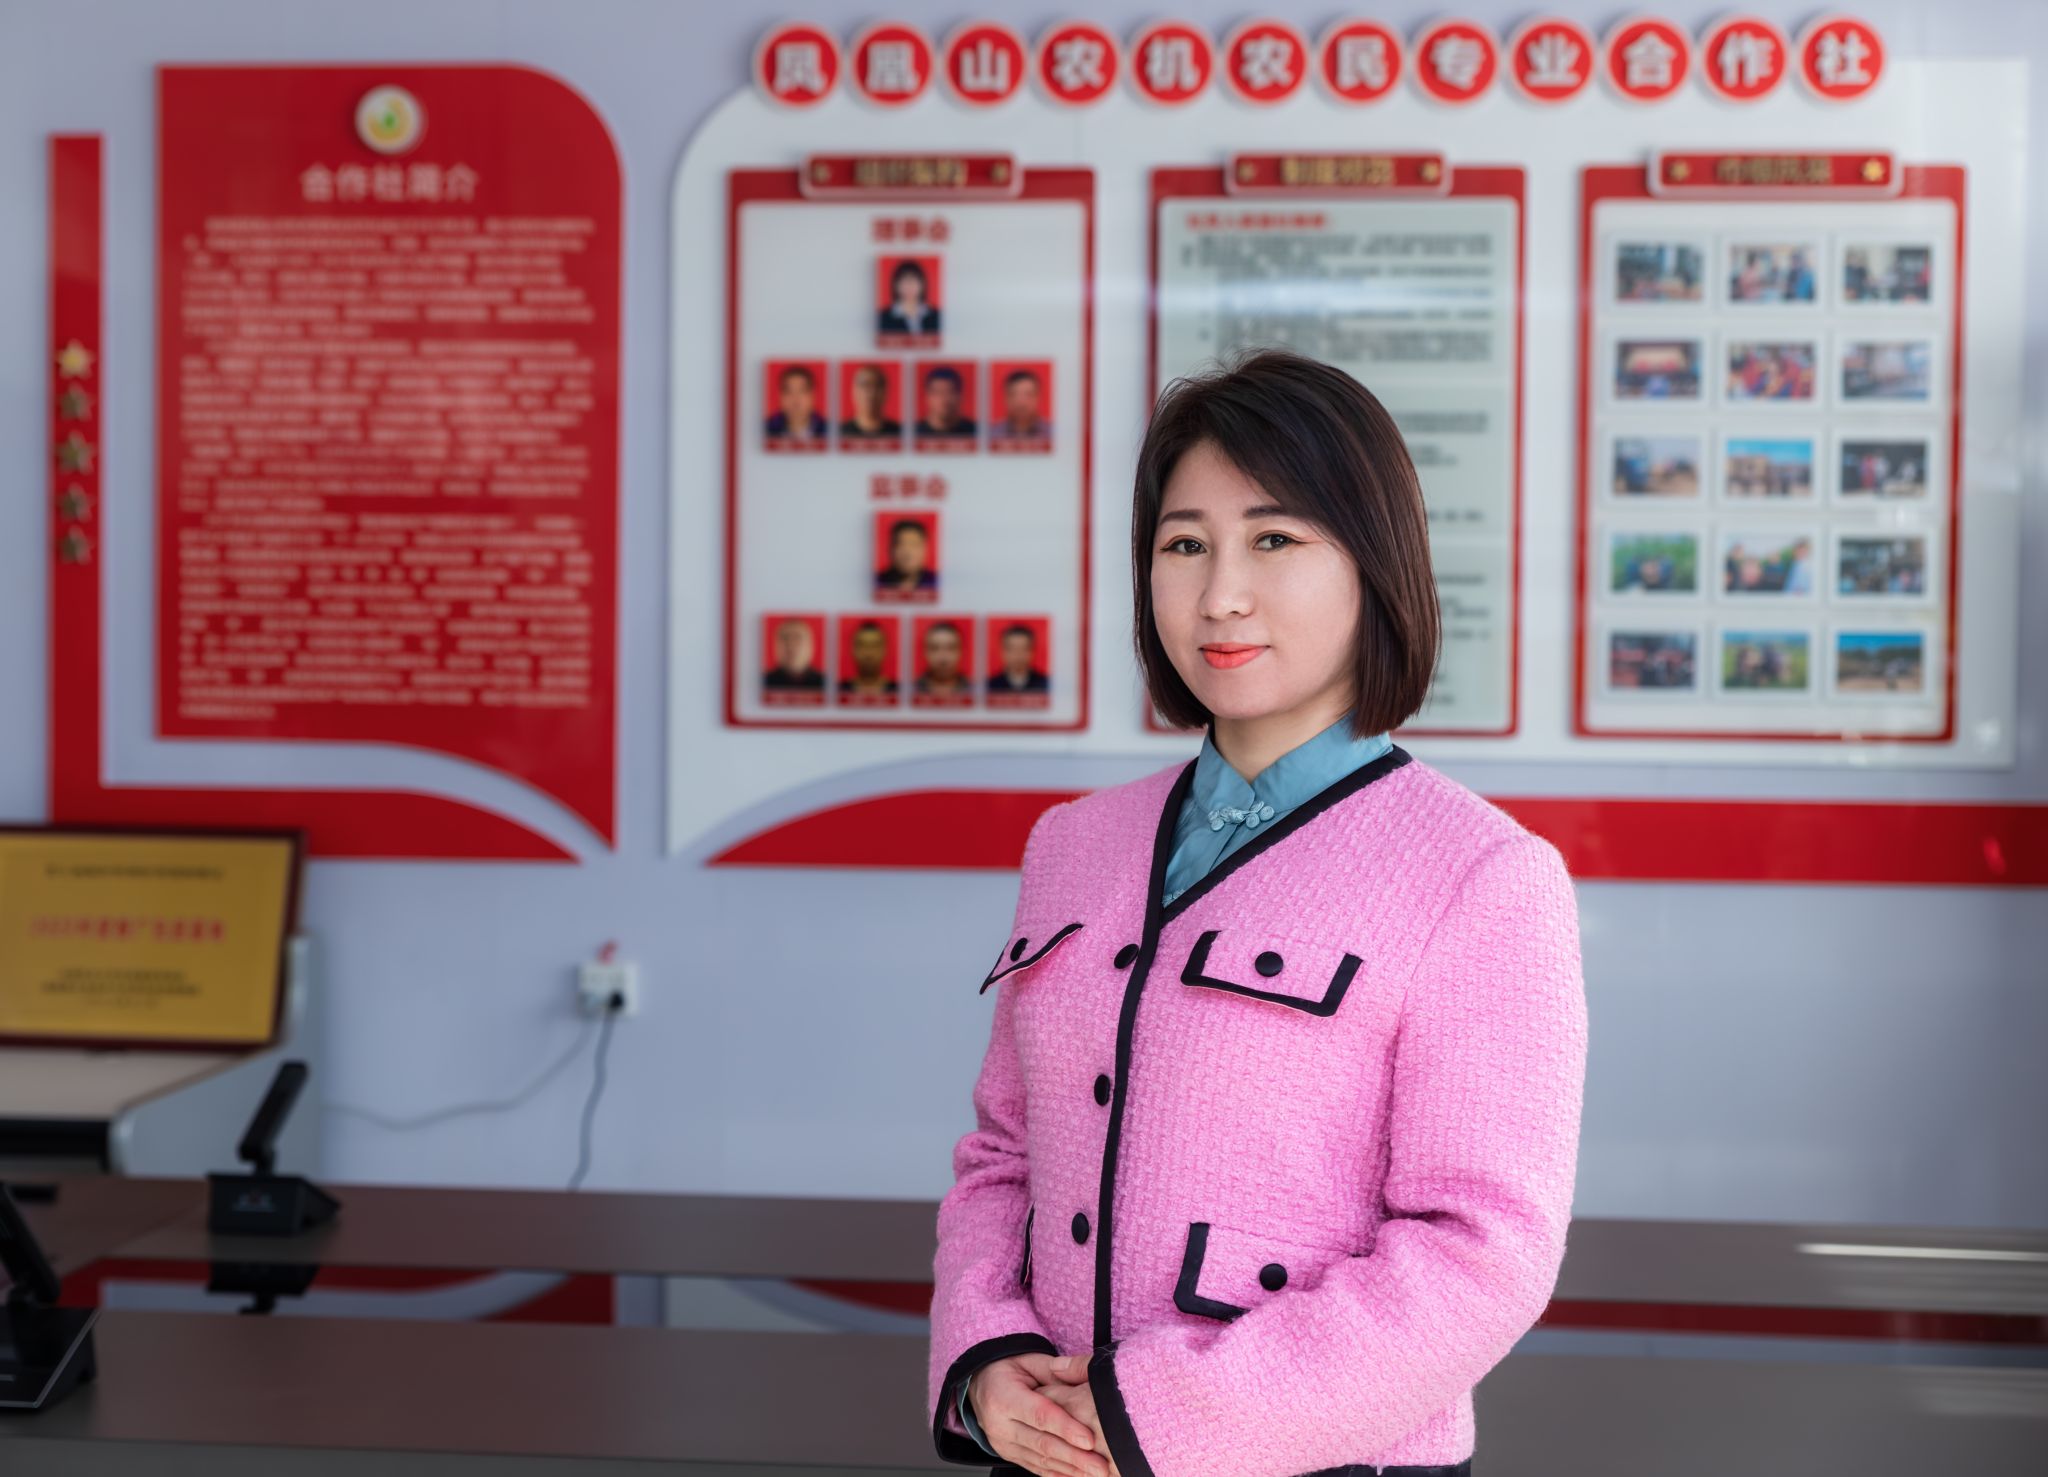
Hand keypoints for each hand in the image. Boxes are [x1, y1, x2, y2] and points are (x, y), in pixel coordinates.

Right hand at [967, 1352, 1109, 1476]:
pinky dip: (1058, 1475)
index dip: (1066, 1428)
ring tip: (1096, 1474)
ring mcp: (1003, 1444)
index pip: (1040, 1415)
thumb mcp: (1027, 1359)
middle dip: (1075, 1457)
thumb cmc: (1006, 1369)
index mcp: (1003, 1397)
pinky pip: (1035, 1468)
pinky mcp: (1009, 1455)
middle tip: (1101, 1465)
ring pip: (1041, 1461)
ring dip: (1071, 1469)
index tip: (1089, 1439)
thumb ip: (1054, 1371)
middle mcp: (1000, 1425)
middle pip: (1042, 1443)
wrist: (978, 1384)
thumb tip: (1083, 1378)